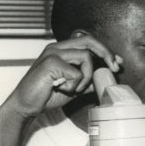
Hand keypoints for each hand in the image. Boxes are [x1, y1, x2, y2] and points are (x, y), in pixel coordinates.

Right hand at [4, 35, 121, 120]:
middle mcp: (57, 48)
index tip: (118, 62)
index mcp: (62, 50)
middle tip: (114, 68)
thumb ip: (90, 80)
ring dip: (86, 77)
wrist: (27, 105)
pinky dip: (75, 85)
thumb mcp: (75, 87)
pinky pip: (77, 73)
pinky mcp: (51, 63)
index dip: (106, 51)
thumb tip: (108, 77)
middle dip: (106, 53)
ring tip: (74, 88)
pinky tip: (63, 89)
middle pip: (89, 40)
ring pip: (86, 57)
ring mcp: (53, 53)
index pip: (88, 42)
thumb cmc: (48, 94)